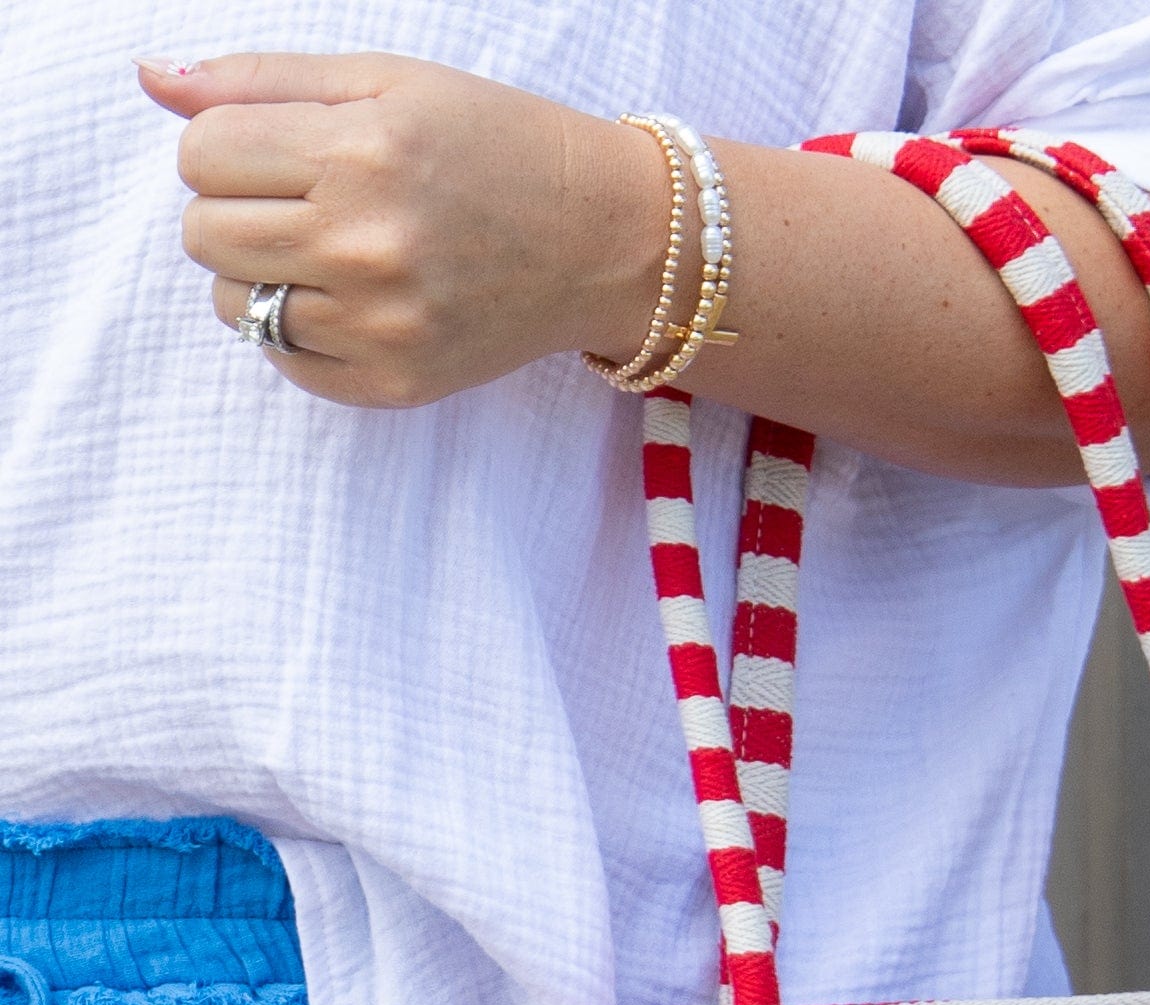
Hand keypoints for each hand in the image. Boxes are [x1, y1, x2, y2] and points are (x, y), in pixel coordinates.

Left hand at [137, 53, 665, 405]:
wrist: (599, 240)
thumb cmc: (493, 144)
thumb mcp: (383, 80)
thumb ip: (263, 80)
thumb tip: (152, 79)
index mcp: (358, 151)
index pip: (202, 155)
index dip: (223, 147)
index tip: (275, 149)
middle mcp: (365, 242)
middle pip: (205, 234)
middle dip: (233, 210)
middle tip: (298, 202)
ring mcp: (379, 323)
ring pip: (235, 305)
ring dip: (260, 274)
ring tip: (325, 252)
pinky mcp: (394, 382)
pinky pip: (284, 361)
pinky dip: (296, 331)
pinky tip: (348, 300)